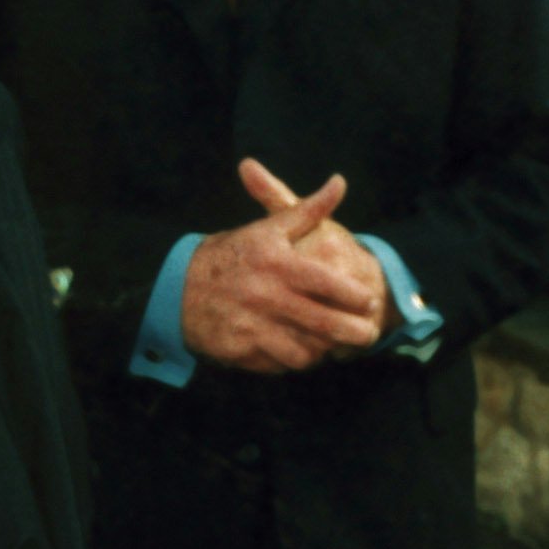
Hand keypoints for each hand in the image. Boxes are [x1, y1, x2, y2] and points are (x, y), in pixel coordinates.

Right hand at [180, 165, 383, 372]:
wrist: (178, 288)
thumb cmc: (233, 255)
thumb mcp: (268, 229)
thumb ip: (309, 210)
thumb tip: (340, 183)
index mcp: (278, 265)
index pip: (330, 285)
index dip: (357, 297)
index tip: (370, 300)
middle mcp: (267, 297)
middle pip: (325, 325)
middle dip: (355, 333)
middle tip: (368, 333)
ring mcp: (252, 328)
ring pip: (306, 353)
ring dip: (323, 351)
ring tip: (332, 344)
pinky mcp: (241, 351)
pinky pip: (279, 365)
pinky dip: (293, 360)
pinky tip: (300, 350)